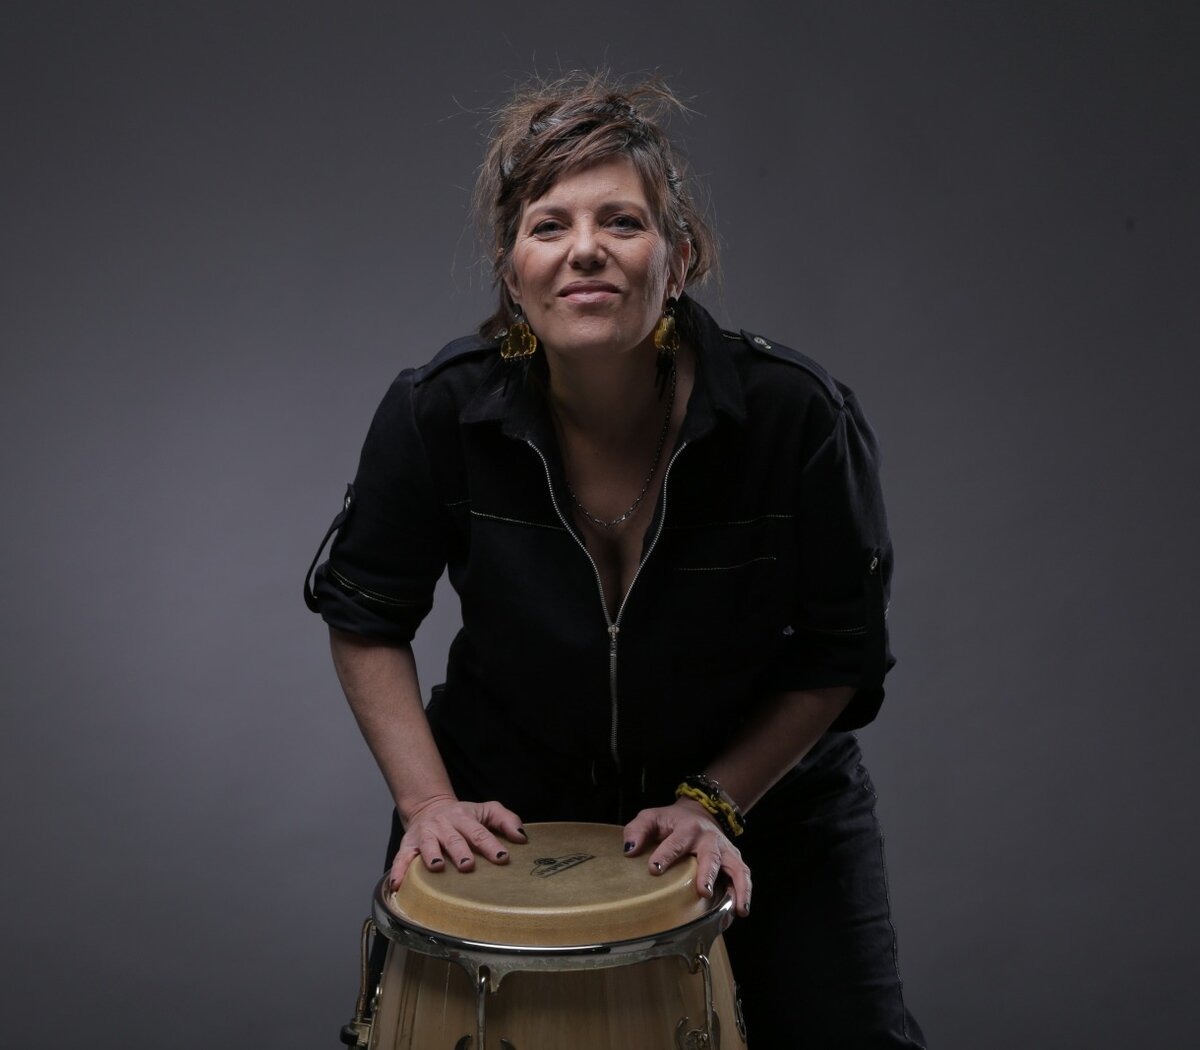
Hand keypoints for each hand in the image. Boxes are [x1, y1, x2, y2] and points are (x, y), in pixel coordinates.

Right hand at [388, 795, 526, 889]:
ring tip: (436, 867)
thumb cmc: (463, 815)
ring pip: (428, 845)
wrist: (428, 806)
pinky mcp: (408, 845)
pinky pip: (401, 857)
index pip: (479, 832)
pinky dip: (398, 870)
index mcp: (464, 817)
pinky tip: (397, 884)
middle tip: (468, 865)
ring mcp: (425, 835)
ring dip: (431, 856)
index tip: (502, 857)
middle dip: (460, 852)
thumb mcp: (486, 810)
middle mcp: (443, 825)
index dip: (490, 844)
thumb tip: (522, 838)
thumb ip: (506, 820)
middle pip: (453, 839)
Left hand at [623, 799, 751, 916]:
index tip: (654, 869)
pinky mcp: (734, 860)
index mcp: (687, 828)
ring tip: (736, 909)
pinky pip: (743, 876)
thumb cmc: (672, 821)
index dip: (665, 855)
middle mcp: (709, 838)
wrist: (700, 813)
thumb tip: (629, 850)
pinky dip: (744, 893)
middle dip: (708, 872)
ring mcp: (725, 850)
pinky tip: (740, 911)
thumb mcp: (652, 818)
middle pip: (710, 855)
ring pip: (736, 867)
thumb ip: (637, 830)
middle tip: (703, 890)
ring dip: (737, 887)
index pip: (675, 842)